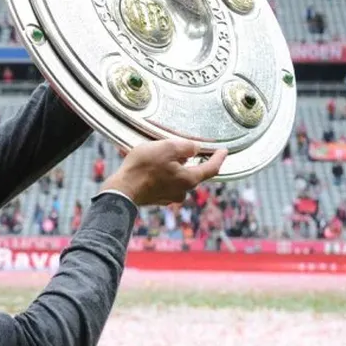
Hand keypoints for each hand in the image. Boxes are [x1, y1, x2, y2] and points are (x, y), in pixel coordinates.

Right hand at [101, 138, 226, 206]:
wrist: (121, 190)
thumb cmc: (143, 168)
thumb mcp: (166, 148)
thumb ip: (185, 147)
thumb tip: (195, 149)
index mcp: (189, 179)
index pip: (211, 168)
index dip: (219, 158)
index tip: (224, 151)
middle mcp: (182, 191)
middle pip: (192, 172)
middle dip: (187, 159)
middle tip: (178, 146)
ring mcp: (169, 197)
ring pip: (177, 177)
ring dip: (172, 166)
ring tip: (158, 153)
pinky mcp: (156, 198)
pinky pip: (164, 182)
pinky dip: (161, 173)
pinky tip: (150, 165)